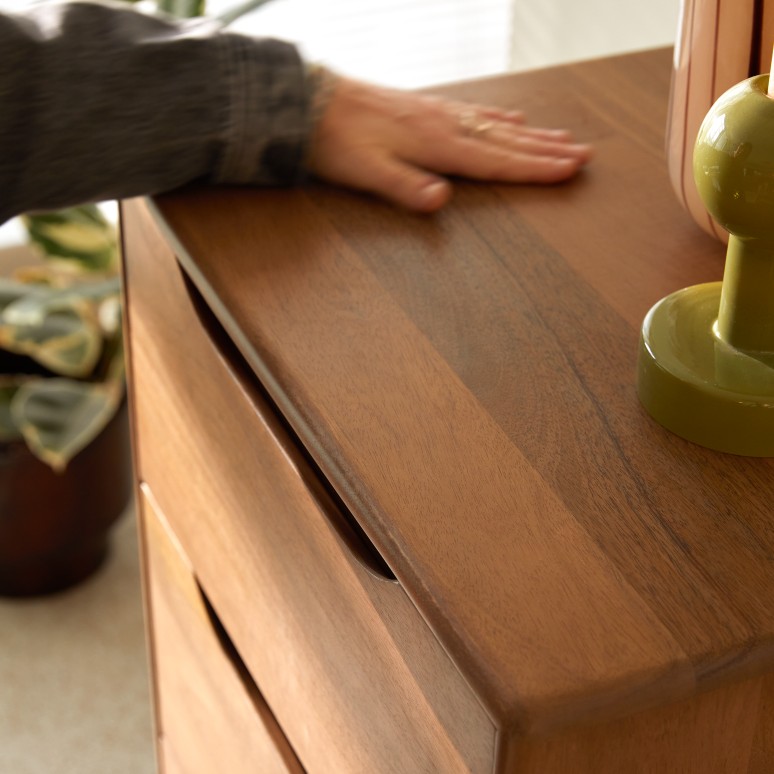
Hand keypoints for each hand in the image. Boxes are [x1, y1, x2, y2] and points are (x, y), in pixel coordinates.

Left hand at [308, 75, 592, 211]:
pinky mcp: (427, 108)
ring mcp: (439, 113)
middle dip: (547, 150)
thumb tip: (441, 201)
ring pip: (497, 124)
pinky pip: (476, 112)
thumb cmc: (337, 141)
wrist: (311, 103)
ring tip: (563, 138)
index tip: (570, 171)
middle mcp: (445, 125)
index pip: (497, 160)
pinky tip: (511, 117)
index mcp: (437, 144)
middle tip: (584, 155)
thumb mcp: (366, 172)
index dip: (535, 168)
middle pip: (507, 140)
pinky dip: (500, 117)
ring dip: (532, 133)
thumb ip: (405, 186)